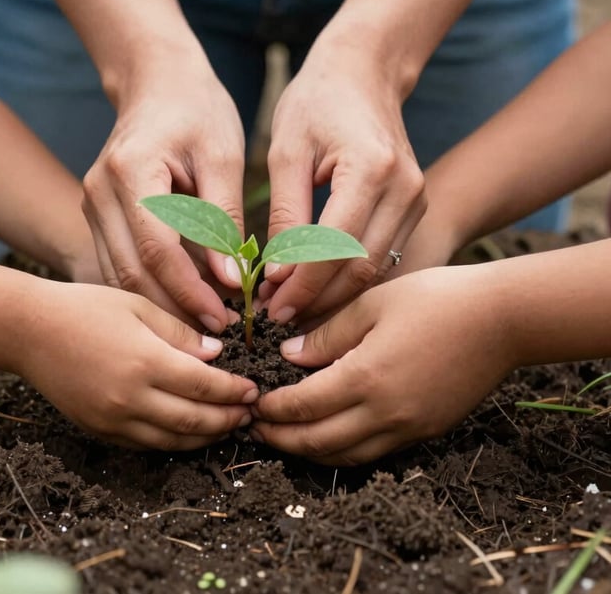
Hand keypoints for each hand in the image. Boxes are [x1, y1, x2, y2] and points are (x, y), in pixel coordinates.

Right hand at [17, 281, 258, 449]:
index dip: (233, 391)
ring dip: (205, 437)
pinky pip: (145, 444)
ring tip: (227, 426)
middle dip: (228, 419)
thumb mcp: (138, 306)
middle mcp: (131, 398)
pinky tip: (188, 431)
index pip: (204, 386)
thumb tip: (217, 354)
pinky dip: (173, 441)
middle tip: (249, 414)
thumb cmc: (86, 308)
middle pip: (194, 420)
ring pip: (172, 440)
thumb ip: (180, 333)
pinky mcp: (99, 430)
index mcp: (145, 362)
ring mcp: (113, 419)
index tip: (253, 389)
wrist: (29, 331)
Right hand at [82, 46, 245, 332]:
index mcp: (131, 172)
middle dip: (174, 310)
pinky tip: (180, 303)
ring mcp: (91, 204)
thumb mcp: (222, 157)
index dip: (191, 291)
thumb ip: (224, 219)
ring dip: (159, 306)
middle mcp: (99, 192)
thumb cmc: (198, 112)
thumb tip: (231, 282)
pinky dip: (148, 288)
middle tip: (216, 336)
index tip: (225, 320)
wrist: (157, 83)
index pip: (158, 250)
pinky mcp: (97, 214)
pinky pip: (119, 263)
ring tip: (202, 328)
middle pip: (131, 272)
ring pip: (120, 275)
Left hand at [251, 265, 515, 464]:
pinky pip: (376, 452)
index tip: (252, 403)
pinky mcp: (428, 430)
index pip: (302, 406)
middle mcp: (386, 413)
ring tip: (286, 437)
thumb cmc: (436, 298)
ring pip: (347, 456)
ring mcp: (409, 427)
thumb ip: (327, 333)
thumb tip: (289, 356)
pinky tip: (331, 434)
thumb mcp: (372, 303)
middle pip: (318, 442)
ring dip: (310, 451)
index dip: (272, 410)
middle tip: (256, 429)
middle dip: (282, 439)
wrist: (503, 319)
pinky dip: (344, 450)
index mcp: (366, 378)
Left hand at [259, 32, 426, 323]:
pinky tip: (317, 285)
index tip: (269, 304)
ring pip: (376, 269)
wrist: (363, 71)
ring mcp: (417, 199)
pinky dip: (349, 277)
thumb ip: (285, 215)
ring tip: (291, 304)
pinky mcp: (415, 206)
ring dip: (333, 294)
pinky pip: (383, 255)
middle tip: (276, 314)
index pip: (335, 249)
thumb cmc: (316, 103)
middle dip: (317, 299)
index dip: (301, 285)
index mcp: (371, 170)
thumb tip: (277, 275)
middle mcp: (405, 189)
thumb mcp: (286, 153)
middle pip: (361, 268)